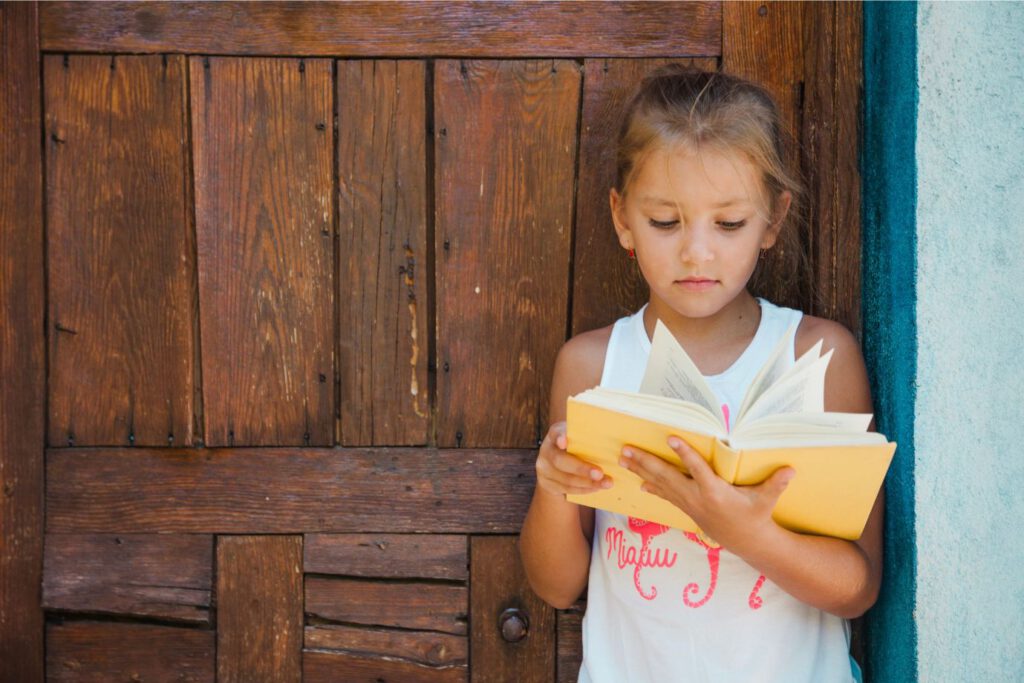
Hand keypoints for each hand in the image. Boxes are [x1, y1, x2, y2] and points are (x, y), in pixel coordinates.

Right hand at [535, 422, 612, 497]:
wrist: (558, 467)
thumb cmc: (577, 448)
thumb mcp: (579, 439)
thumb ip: (588, 438)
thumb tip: (616, 438)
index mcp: (555, 434)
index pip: (556, 433)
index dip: (560, 436)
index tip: (565, 442)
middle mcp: (546, 450)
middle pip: (560, 460)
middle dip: (581, 468)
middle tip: (600, 473)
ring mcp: (544, 468)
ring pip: (565, 478)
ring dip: (587, 483)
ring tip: (606, 483)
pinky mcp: (546, 483)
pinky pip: (566, 489)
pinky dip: (583, 489)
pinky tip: (596, 488)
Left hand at [619, 436, 793, 550]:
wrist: (748, 543)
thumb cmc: (757, 516)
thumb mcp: (766, 500)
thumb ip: (776, 484)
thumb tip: (791, 469)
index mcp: (715, 492)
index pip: (698, 469)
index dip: (684, 453)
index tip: (670, 438)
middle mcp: (697, 498)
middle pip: (668, 476)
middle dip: (646, 462)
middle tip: (626, 449)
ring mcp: (689, 504)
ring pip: (661, 484)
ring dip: (641, 471)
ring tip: (623, 459)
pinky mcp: (686, 509)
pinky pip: (665, 495)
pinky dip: (651, 487)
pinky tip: (637, 481)